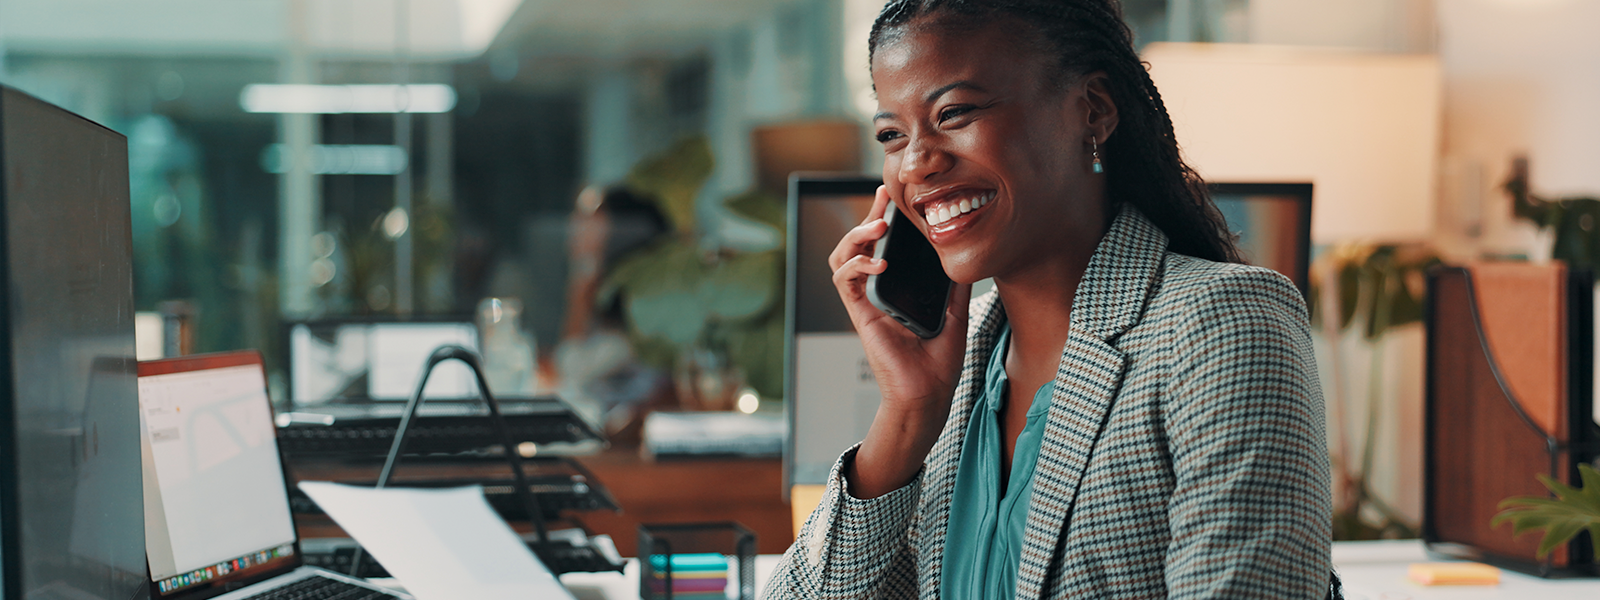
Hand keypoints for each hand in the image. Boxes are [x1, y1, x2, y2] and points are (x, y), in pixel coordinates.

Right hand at [829, 185, 971, 496]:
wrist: (928, 394)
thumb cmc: (939, 361)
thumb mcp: (955, 310)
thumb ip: (954, 282)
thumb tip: (966, 250)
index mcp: (896, 288)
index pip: (883, 245)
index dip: (885, 218)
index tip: (897, 198)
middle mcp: (877, 292)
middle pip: (860, 243)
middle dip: (869, 215)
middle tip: (884, 196)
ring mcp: (865, 302)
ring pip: (842, 257)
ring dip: (856, 236)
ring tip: (878, 226)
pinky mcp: (860, 315)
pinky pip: (844, 282)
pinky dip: (857, 266)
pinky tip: (878, 262)